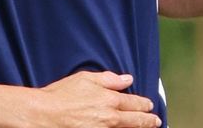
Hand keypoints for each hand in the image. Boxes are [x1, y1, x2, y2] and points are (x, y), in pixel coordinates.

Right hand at [31, 71, 160, 127]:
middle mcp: (111, 117)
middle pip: (137, 120)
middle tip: (155, 121)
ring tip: (146, 127)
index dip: (144, 104)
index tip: (149, 105)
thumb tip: (127, 79)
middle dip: (148, 120)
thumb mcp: (85, 78)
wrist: (46, 114)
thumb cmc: (61, 95)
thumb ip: (108, 78)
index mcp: (109, 99)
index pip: (134, 103)